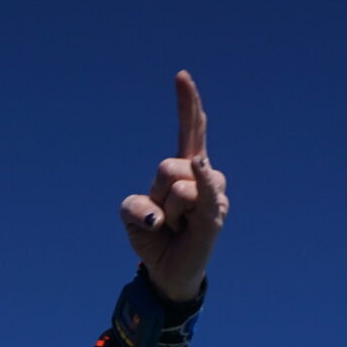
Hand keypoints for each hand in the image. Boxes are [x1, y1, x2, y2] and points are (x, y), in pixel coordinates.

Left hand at [118, 72, 228, 304]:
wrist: (166, 271)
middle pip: (168, 164)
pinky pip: (204, 192)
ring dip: (167, 211)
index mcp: (183, 167)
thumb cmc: (152, 237)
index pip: (190, 129)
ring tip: (177, 226)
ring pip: (177, 184)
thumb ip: (133, 207)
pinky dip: (201, 179)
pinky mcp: (215, 214)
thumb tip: (157, 215)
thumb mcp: (130, 216)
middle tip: (164, 216)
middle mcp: (203, 174)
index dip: (187, 104)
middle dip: (156, 192)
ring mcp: (212, 193)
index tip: (181, 75)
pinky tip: (200, 167)